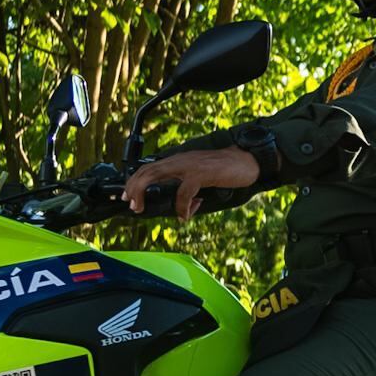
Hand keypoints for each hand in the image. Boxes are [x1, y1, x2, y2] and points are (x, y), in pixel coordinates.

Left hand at [121, 146, 261, 219]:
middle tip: (131, 205)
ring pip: (156, 175)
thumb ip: (190, 189)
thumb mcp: (202, 178)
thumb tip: (185, 208)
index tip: (129, 196)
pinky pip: (184, 192)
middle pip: (147, 170)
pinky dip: (181, 206)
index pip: (150, 167)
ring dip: (144, 193)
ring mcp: (189, 165)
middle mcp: (180, 160)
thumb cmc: (227, 170)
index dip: (135, 181)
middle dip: (133, 187)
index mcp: (180, 160)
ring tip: (142, 208)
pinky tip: (185, 215)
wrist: (247, 161)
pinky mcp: (201, 173)